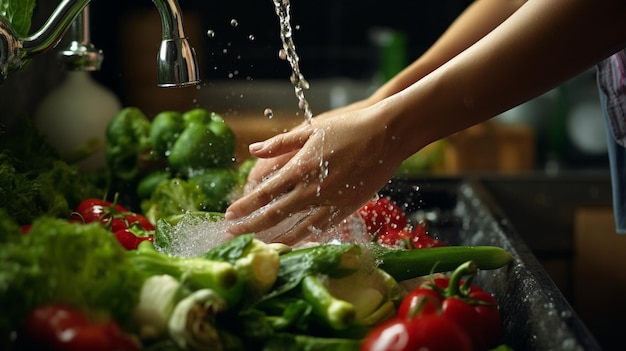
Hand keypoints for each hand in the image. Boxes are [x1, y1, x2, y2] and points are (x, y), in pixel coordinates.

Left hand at [225, 107, 405, 243]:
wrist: (387, 136)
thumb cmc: (349, 128)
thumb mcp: (311, 129)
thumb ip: (280, 143)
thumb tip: (253, 149)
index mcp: (300, 168)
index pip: (264, 194)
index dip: (244, 206)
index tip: (228, 215)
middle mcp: (312, 190)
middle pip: (274, 215)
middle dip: (250, 227)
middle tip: (232, 234)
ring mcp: (330, 203)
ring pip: (296, 229)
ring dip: (274, 238)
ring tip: (259, 244)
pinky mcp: (347, 209)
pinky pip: (321, 229)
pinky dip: (304, 237)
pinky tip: (294, 241)